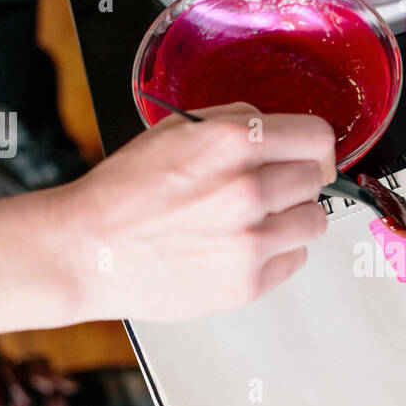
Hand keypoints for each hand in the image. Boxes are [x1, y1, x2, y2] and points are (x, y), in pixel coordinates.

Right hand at [58, 105, 335, 321]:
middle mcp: (247, 189)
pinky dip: (276, 254)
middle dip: (296, 182)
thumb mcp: (176, 131)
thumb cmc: (123, 194)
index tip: (309, 157)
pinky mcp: (247, 282)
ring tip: (254, 221)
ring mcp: (250, 240)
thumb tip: (277, 130)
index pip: (318, 137)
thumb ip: (235, 123)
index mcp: (231, 142)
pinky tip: (240, 247)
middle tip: (268, 191)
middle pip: (317, 179)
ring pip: (314, 221)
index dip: (313, 147)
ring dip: (291, 219)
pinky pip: (293, 260)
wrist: (87, 251)